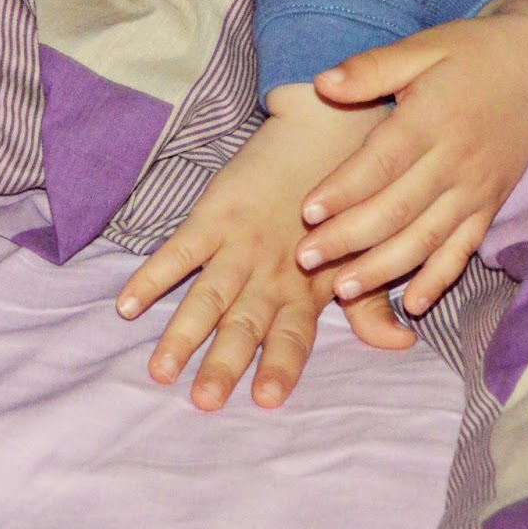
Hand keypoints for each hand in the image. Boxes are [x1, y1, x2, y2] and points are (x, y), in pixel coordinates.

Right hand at [116, 89, 411, 410]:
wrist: (327, 128)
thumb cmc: (346, 203)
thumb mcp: (361, 254)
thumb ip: (370, 306)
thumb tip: (400, 345)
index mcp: (308, 287)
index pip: (292, 334)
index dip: (279, 365)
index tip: (266, 399)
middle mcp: (272, 271)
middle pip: (243, 324)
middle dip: (223, 363)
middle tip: (204, 400)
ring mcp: (240, 243)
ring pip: (207, 295)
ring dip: (183, 332)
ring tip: (160, 369)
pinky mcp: (214, 213)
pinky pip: (178, 249)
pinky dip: (152, 276)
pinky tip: (127, 305)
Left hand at [297, 0, 527, 316]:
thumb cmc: (470, 53)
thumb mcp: (422, 47)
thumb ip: (372, 67)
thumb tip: (322, 82)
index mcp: (433, 117)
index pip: (383, 161)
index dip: (344, 189)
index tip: (307, 211)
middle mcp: (455, 159)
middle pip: (398, 208)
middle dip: (349, 238)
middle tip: (305, 258)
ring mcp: (476, 188)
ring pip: (426, 238)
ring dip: (384, 267)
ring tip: (342, 288)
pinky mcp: (490, 206)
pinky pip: (464, 249)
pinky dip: (440, 278)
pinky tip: (414, 304)